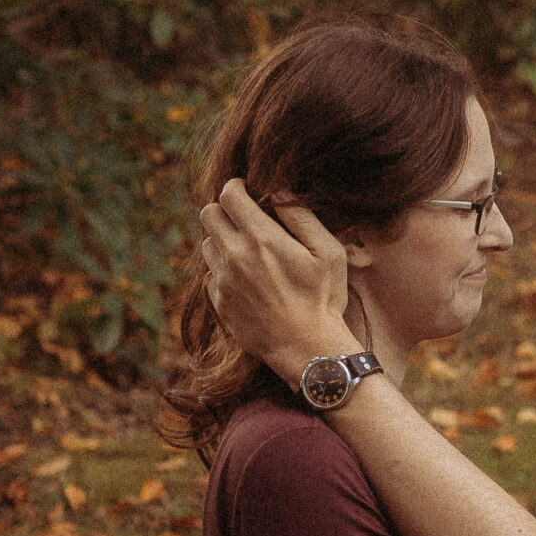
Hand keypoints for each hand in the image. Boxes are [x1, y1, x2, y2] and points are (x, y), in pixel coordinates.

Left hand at [199, 179, 356, 387]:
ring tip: (247, 250)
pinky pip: (211, 275)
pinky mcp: (220, 303)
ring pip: (207, 244)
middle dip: (224, 210)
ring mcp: (224, 281)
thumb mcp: (328, 252)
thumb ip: (302, 216)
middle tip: (244, 219)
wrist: (307, 349)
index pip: (229, 195)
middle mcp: (235, 256)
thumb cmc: (324, 298)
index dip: (236, 187)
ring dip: (223, 240)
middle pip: (208, 215)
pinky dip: (223, 269)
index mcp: (262, 238)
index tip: (247, 191)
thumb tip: (280, 191)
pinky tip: (246, 278)